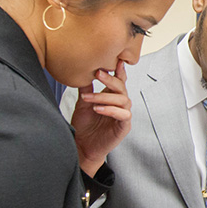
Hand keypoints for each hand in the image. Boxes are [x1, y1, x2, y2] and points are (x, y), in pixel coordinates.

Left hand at [71, 60, 132, 176]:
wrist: (83, 146)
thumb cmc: (85, 126)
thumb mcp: (83, 104)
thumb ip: (86, 89)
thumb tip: (84, 72)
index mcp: (112, 97)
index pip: (119, 82)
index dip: (120, 71)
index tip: (116, 61)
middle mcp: (120, 105)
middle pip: (122, 88)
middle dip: (111, 79)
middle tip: (98, 73)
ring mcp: (123, 115)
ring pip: (123, 100)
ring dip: (105, 97)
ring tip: (89, 98)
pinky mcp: (124, 127)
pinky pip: (123, 115)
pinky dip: (111, 110)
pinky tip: (98, 109)